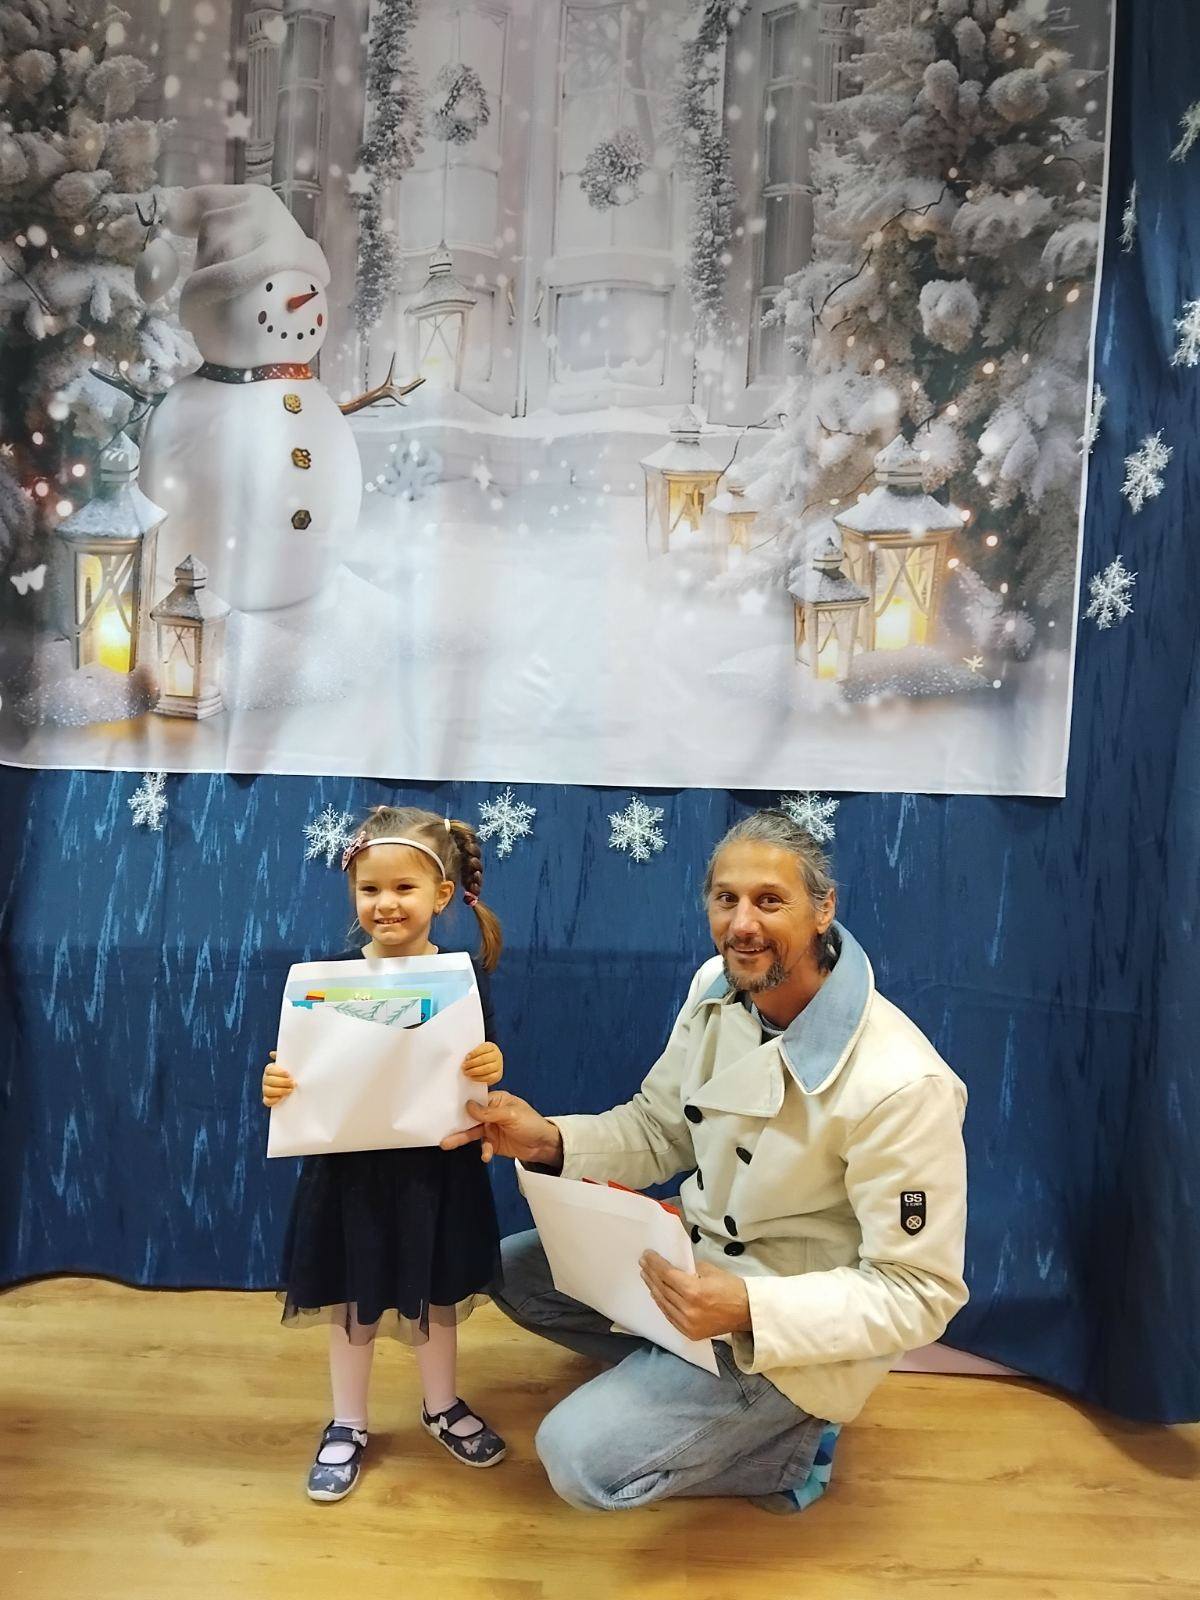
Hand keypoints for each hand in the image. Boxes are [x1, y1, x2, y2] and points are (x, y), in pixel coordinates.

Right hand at [262, 1050, 295, 1107]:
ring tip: (290, 1090)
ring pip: (267, 1091)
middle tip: (292, 1083)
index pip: (269, 1070)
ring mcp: (266, 1089)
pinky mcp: (268, 1099)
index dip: (278, 1072)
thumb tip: (271, 1054)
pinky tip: (282, 1098)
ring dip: (279, 1091)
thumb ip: (284, 1057)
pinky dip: (273, 1100)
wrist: (295, 1084)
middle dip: (281, 1082)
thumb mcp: (290, 1063)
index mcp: (269, 1069)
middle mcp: (266, 1079)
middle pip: (268, 1081)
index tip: (288, 1074)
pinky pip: (267, 1101)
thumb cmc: (292, 1072)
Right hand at [440, 1090, 563, 1167]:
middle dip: (457, 1124)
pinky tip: (486, 1155)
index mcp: (497, 1101)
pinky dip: (483, 1150)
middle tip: (441, 1129)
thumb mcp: (511, 1115)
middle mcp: (492, 1113)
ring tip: (447, 1144)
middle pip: (471, 1118)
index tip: (446, 1108)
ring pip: (473, 1132)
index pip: (476, 1101)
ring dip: (462, 1138)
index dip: (463, 1104)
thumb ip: (489, 1112)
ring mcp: (492, 1128)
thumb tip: (469, 1105)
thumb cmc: (532, 1124)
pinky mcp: (494, 1143)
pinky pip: (483, 1146)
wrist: (544, 1146)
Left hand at [462, 1041, 503, 1085]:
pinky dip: (479, 1078)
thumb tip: (463, 1058)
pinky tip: (472, 1077)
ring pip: (486, 1068)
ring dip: (474, 1071)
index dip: (474, 1053)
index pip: (483, 1048)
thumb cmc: (481, 1058)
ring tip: (466, 1072)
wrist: (490, 1066)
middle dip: (472, 1063)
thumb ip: (472, 1053)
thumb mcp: (478, 1052)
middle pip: (484, 1059)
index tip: (466, 1057)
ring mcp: (499, 1065)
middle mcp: (497, 1055)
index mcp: (491, 1046)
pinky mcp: (498, 1075)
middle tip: (464, 1066)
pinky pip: (489, 1077)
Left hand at [639, 1251, 750, 1340]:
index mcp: (693, 1291)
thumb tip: (675, 1266)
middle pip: (662, 1288)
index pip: (666, 1274)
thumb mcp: (711, 1270)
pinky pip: (670, 1316)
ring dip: (653, 1288)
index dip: (654, 1263)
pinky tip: (656, 1295)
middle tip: (642, 1262)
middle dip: (651, 1274)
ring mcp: (687, 1323)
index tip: (646, 1254)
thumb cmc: (732, 1287)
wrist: (747, 1313)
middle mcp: (687, 1309)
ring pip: (663, 1303)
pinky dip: (662, 1304)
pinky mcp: (689, 1333)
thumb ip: (691, 1269)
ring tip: (646, 1276)